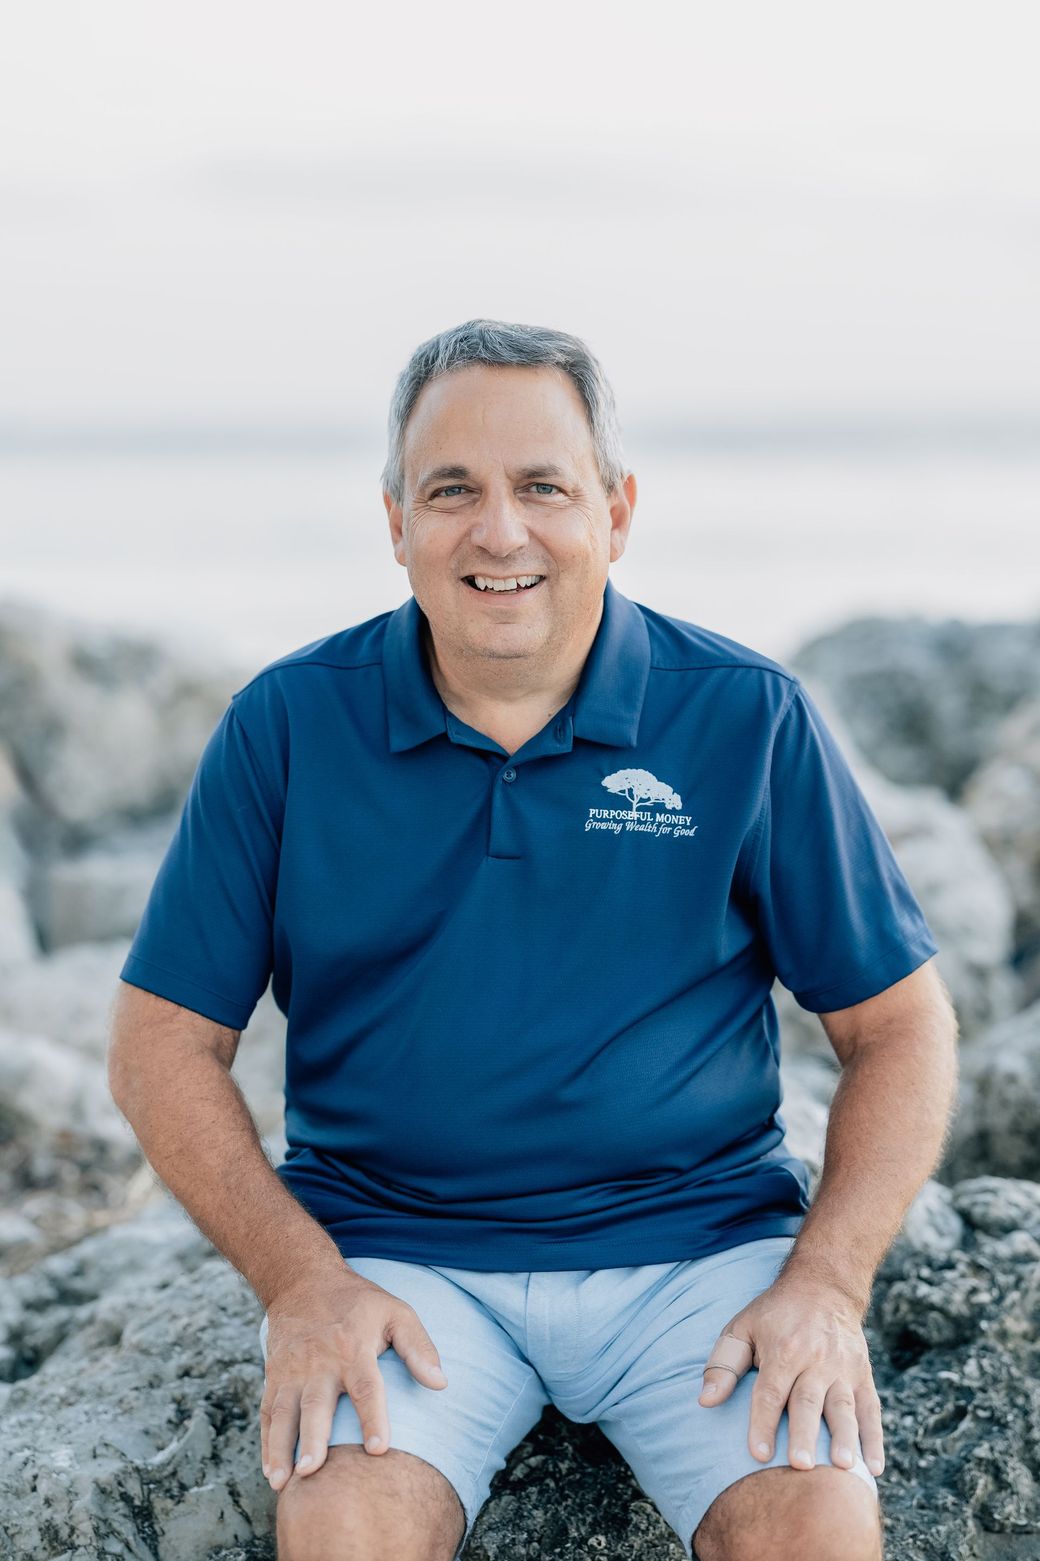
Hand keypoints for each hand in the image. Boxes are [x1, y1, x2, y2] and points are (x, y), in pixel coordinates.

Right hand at [260, 1266, 448, 1491]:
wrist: (304, 1280)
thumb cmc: (358, 1302)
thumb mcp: (395, 1312)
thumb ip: (419, 1346)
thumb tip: (441, 1383)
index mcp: (354, 1348)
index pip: (365, 1386)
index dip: (372, 1417)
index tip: (378, 1449)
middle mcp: (320, 1362)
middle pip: (316, 1404)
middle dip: (312, 1439)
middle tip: (312, 1472)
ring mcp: (292, 1370)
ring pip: (284, 1412)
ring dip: (281, 1448)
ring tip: (282, 1483)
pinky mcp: (274, 1375)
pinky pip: (268, 1412)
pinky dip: (267, 1442)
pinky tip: (271, 1471)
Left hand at [696, 1271, 884, 1477]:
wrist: (824, 1286)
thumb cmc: (775, 1315)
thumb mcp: (742, 1328)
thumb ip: (723, 1365)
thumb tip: (705, 1401)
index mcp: (782, 1350)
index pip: (770, 1392)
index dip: (763, 1423)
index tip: (758, 1455)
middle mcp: (815, 1360)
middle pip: (807, 1402)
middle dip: (804, 1434)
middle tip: (801, 1466)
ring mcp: (843, 1368)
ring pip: (843, 1406)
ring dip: (845, 1438)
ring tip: (844, 1467)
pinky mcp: (863, 1375)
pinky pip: (871, 1409)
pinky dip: (874, 1439)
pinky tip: (874, 1467)